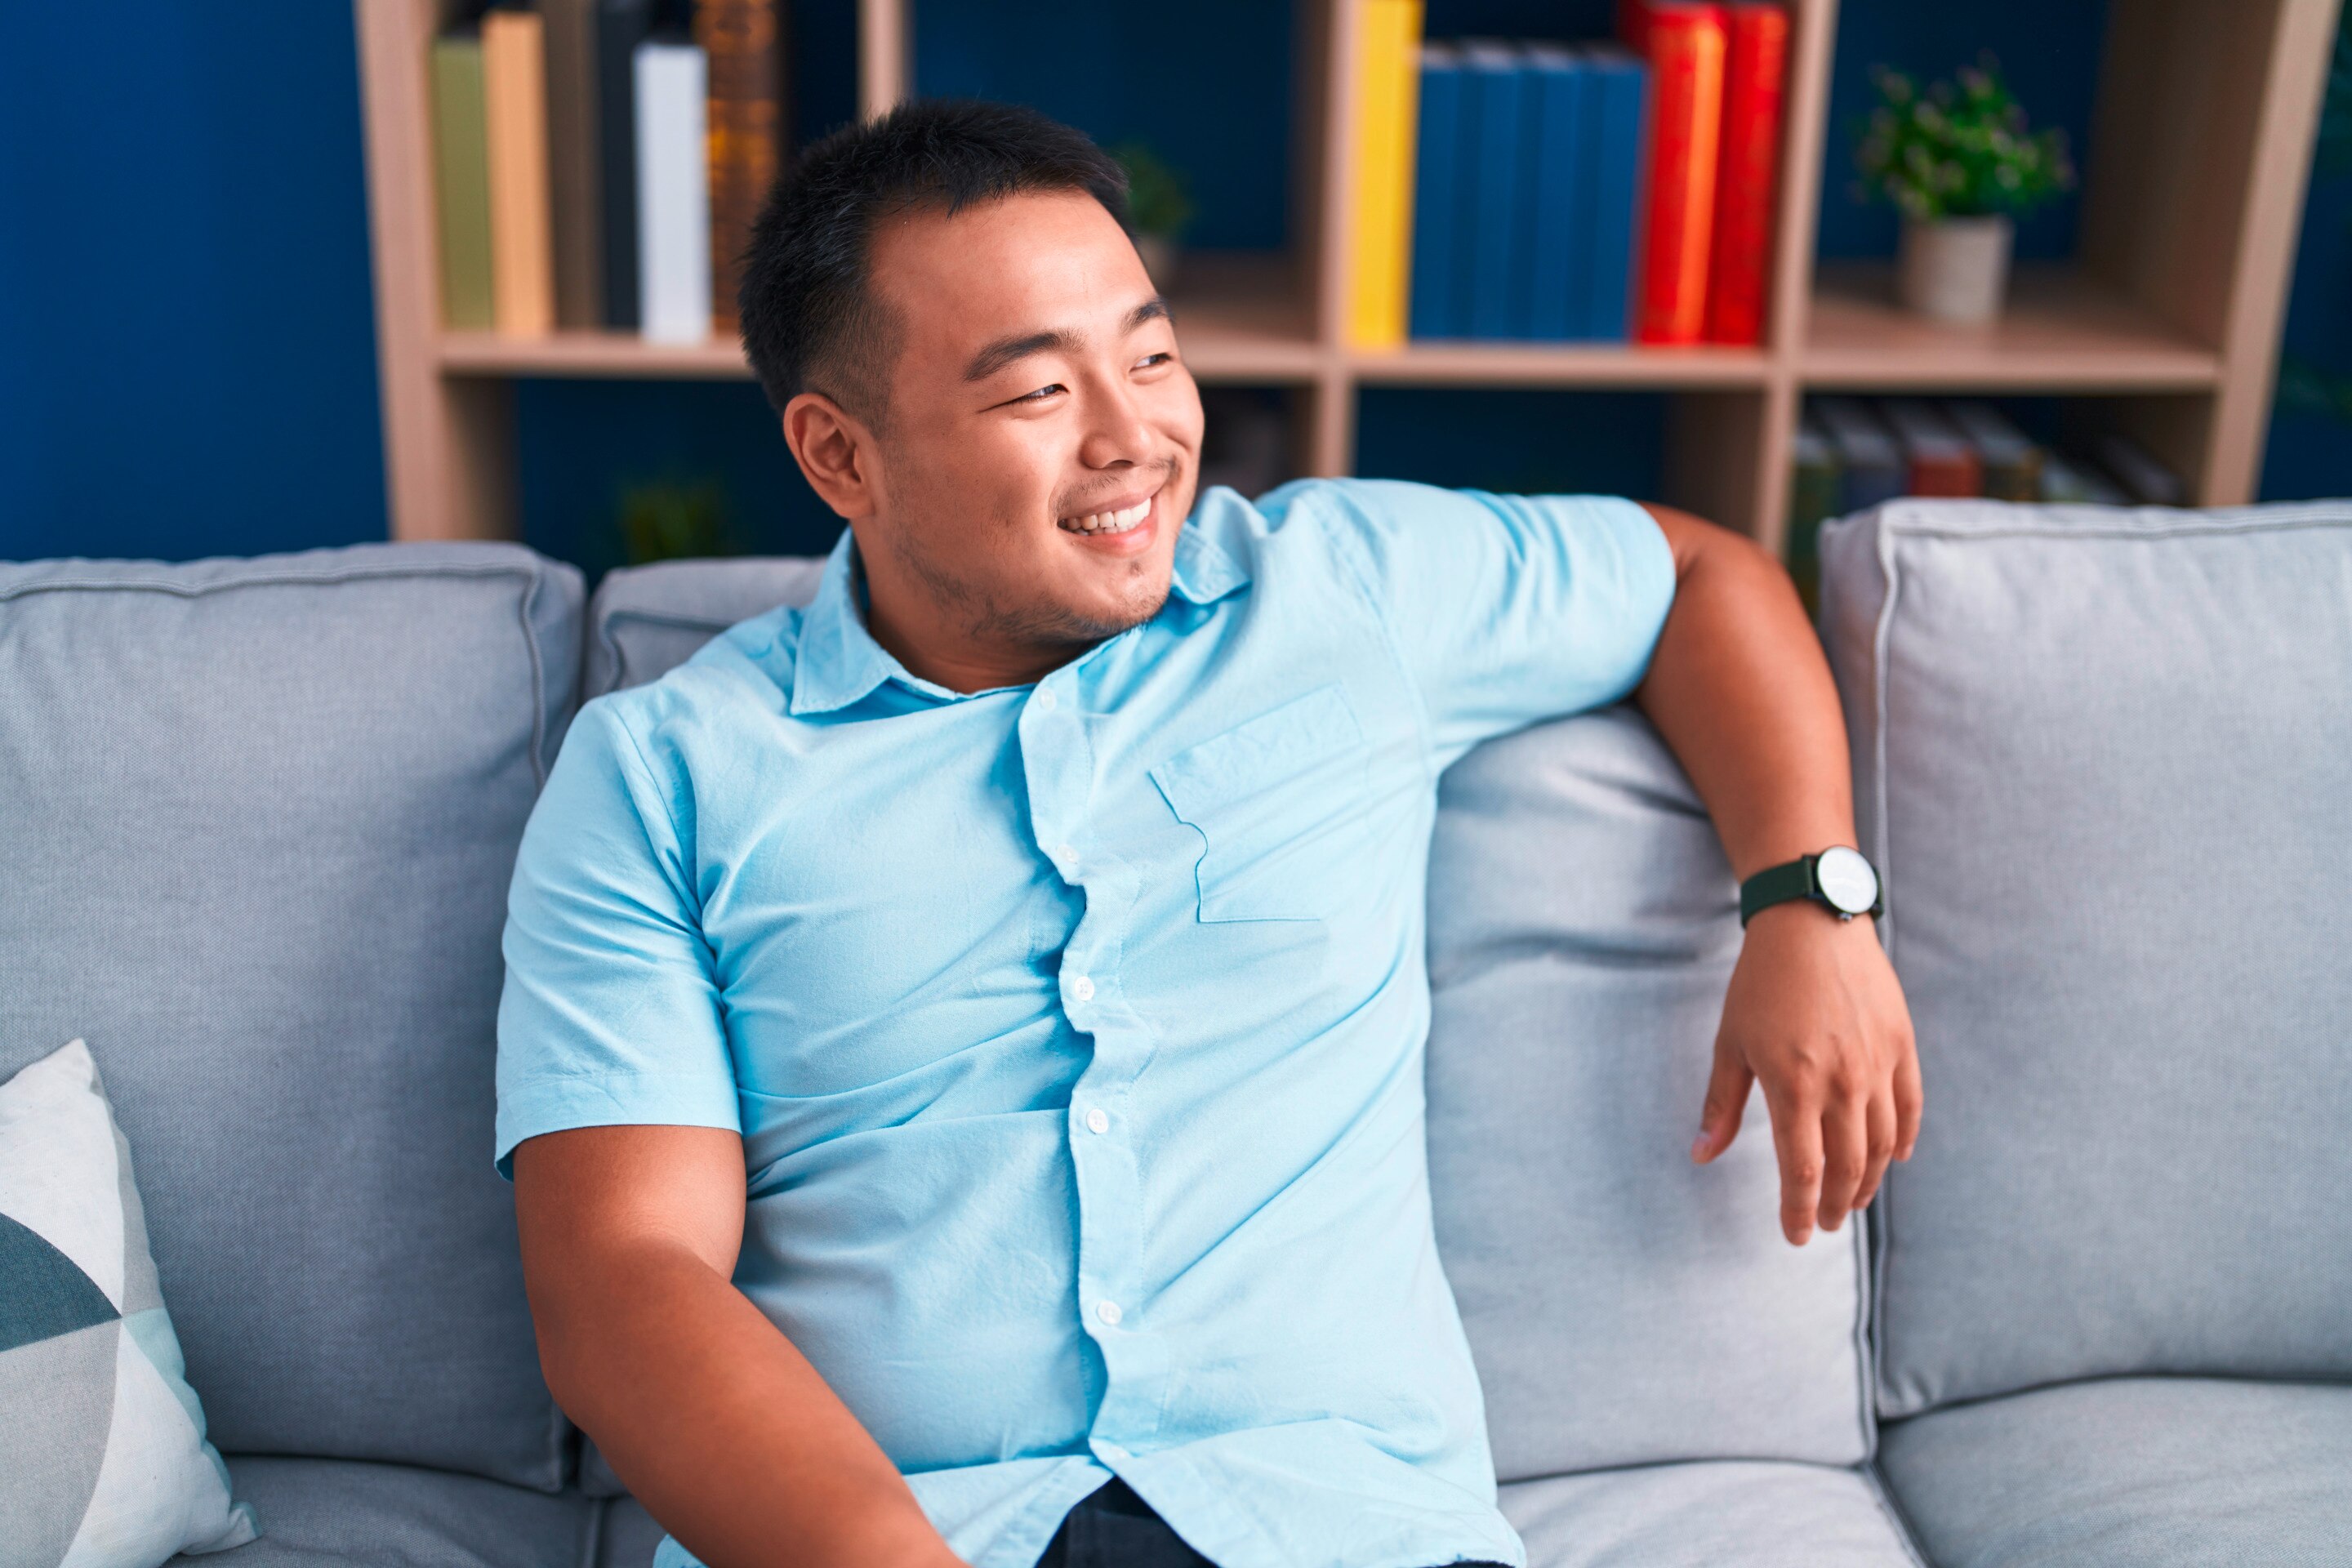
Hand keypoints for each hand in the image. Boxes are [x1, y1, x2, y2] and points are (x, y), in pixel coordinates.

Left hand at [1690, 902, 1921, 1244]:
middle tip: (1823, 1223)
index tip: (1794, 1236)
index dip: (1797, 1210)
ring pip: (1882, 1145)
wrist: (1813, 921)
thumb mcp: (1730, 1042)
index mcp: (1794, 1085)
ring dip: (1870, 1181)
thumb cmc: (1760, 983)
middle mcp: (1843, 1082)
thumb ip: (1720, 1105)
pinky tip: (1895, 1158)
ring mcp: (1878, 1064)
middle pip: (1849, 1167)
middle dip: (1834, 1205)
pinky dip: (1903, 1139)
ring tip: (1853, 1200)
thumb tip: (1701, 1155)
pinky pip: (1909, 1107)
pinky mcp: (1902, 1045)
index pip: (1803, 1171)